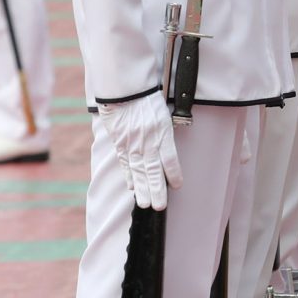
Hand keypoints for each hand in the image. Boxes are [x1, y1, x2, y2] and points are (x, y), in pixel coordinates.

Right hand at [98, 92, 181, 210]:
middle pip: (153, 170)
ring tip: (145, 203)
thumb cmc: (147, 99)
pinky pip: (125, 163)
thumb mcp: (164, 114)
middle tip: (159, 206)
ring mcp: (131, 144)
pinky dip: (128, 175)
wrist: (124, 91)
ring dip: (142, 188)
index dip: (174, 174)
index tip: (177, 185)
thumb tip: (169, 151)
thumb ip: (166, 133)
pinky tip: (132, 186)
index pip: (170, 159)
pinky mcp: (120, 144)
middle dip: (156, 190)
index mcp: (162, 133)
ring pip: (138, 170)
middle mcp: (147, 142)